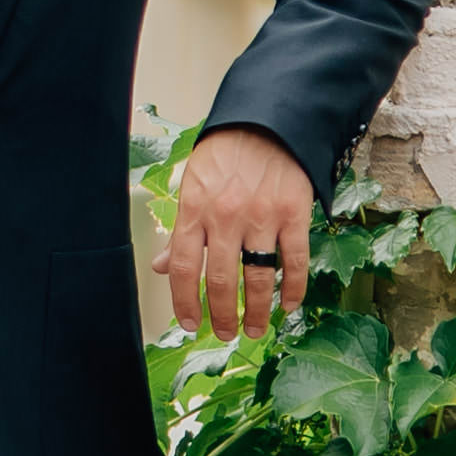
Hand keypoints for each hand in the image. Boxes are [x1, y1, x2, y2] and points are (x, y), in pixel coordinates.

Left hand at [167, 126, 313, 342]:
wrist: (268, 122)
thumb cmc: (225, 153)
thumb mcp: (191, 184)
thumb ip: (179, 229)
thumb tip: (160, 266)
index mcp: (194, 209)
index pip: (181, 267)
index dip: (184, 302)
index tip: (190, 324)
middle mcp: (226, 216)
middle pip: (220, 280)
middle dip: (221, 315)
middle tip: (224, 333)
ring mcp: (262, 217)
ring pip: (258, 278)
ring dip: (256, 311)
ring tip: (254, 329)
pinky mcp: (294, 214)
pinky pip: (295, 262)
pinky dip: (293, 290)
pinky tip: (289, 307)